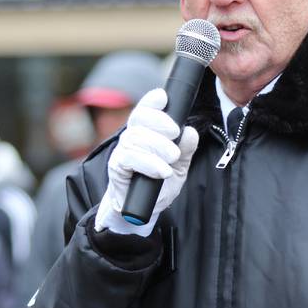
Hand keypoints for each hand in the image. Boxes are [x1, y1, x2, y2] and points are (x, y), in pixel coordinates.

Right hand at [94, 88, 198, 236]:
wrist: (144, 210)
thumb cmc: (159, 181)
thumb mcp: (180, 165)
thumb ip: (186, 148)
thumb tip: (190, 132)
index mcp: (148, 132)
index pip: (146, 109)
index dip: (152, 101)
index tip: (163, 97)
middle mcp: (133, 138)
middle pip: (140, 118)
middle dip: (160, 122)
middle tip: (176, 133)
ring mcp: (123, 152)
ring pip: (135, 137)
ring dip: (158, 146)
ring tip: (172, 158)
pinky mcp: (117, 168)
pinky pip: (129, 158)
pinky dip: (149, 163)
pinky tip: (162, 171)